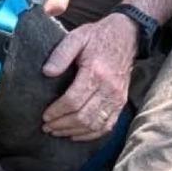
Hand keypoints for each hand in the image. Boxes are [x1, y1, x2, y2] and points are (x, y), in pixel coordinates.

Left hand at [41, 14, 137, 139]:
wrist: (126, 35)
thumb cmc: (97, 36)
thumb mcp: (76, 37)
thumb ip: (60, 54)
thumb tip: (46, 72)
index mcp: (95, 73)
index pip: (74, 101)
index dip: (57, 112)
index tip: (44, 116)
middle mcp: (109, 89)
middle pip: (84, 116)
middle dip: (62, 125)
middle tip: (46, 127)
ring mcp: (118, 98)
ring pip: (95, 124)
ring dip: (74, 131)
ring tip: (57, 132)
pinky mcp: (121, 102)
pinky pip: (108, 125)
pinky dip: (92, 134)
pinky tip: (76, 135)